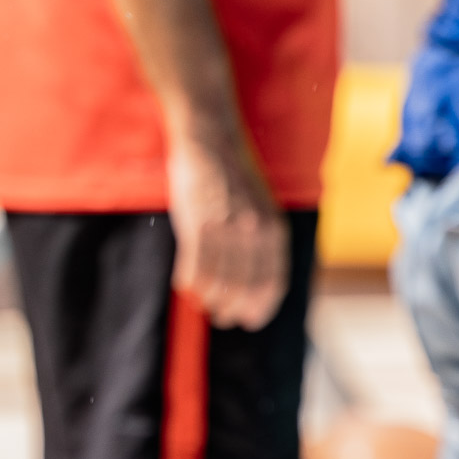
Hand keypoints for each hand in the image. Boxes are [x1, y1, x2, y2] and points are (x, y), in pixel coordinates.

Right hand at [166, 131, 288, 329]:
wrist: (210, 138)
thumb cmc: (231, 173)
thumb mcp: (260, 205)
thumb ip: (261, 237)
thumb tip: (254, 276)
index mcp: (274, 228)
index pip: (272, 282)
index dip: (261, 306)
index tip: (250, 320)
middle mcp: (254, 232)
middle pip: (245, 287)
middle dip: (233, 308)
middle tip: (222, 316)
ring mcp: (226, 228)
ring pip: (219, 281)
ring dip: (210, 299)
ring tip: (204, 304)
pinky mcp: (197, 223)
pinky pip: (194, 265)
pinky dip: (189, 280)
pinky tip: (184, 285)